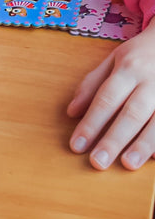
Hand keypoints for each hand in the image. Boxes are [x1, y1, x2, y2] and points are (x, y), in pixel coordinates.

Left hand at [68, 22, 154, 168]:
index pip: (105, 99)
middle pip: (131, 113)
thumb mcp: (114, 59)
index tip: (76, 146)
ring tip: (128, 164)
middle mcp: (152, 80)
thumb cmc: (142, 54)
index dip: (90, 123)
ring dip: (143, 145)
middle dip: (114, 139)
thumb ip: (92, 84)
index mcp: (129, 68)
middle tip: (98, 162)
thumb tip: (71, 112)